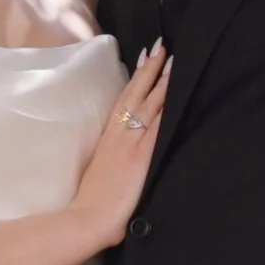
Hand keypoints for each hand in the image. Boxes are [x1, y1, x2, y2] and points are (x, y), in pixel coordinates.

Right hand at [72, 42, 171, 247]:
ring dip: (161, 80)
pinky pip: (158, 124)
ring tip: (171, 59)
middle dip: (149, 69)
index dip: (135, 80)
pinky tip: (176, 91)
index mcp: (109, 139)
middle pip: (136, 94)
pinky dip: (167, 105)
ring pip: (149, 104)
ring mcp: (131, 142)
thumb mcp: (100, 175)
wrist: (89, 218)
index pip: (124, 102)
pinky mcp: (142, 155)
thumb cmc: (92, 205)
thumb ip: (112, 162)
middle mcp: (119, 134)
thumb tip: (119, 161)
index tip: (143, 59)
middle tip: (160, 46)